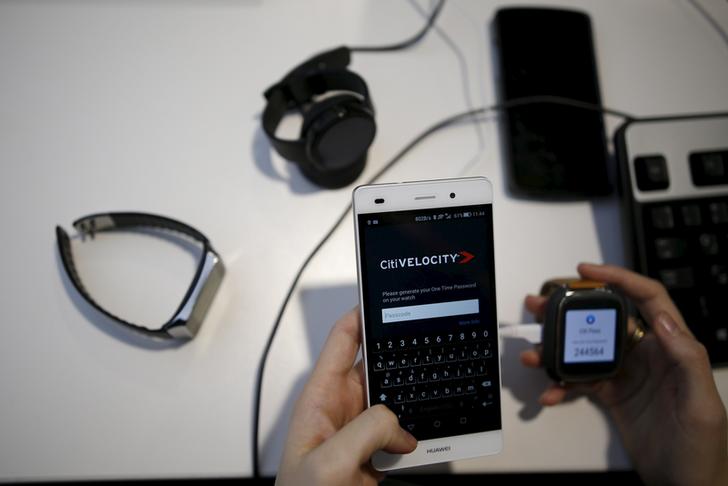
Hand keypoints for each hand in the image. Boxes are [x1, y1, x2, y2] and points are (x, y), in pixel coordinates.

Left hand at [276, 308, 416, 485]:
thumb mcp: (329, 463)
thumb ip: (366, 430)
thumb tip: (399, 423)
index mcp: (320, 399)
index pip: (342, 342)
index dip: (363, 315)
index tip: (387, 298)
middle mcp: (340, 410)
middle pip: (375, 366)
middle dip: (399, 355)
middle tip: (426, 342)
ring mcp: (359, 433)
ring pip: (394, 399)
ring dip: (412, 396)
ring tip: (433, 386)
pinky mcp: (374, 456)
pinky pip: (401, 431)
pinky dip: (417, 429)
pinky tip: (429, 430)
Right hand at [521, 263, 727, 485]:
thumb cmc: (703, 450)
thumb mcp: (701, 406)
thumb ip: (687, 360)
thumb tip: (662, 321)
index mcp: (672, 348)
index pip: (648, 299)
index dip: (619, 278)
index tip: (586, 271)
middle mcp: (648, 355)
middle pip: (606, 319)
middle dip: (570, 309)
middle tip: (540, 305)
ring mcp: (628, 375)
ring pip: (586, 349)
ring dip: (557, 349)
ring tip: (534, 352)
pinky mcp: (613, 396)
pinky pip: (581, 382)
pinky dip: (561, 386)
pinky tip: (549, 394)